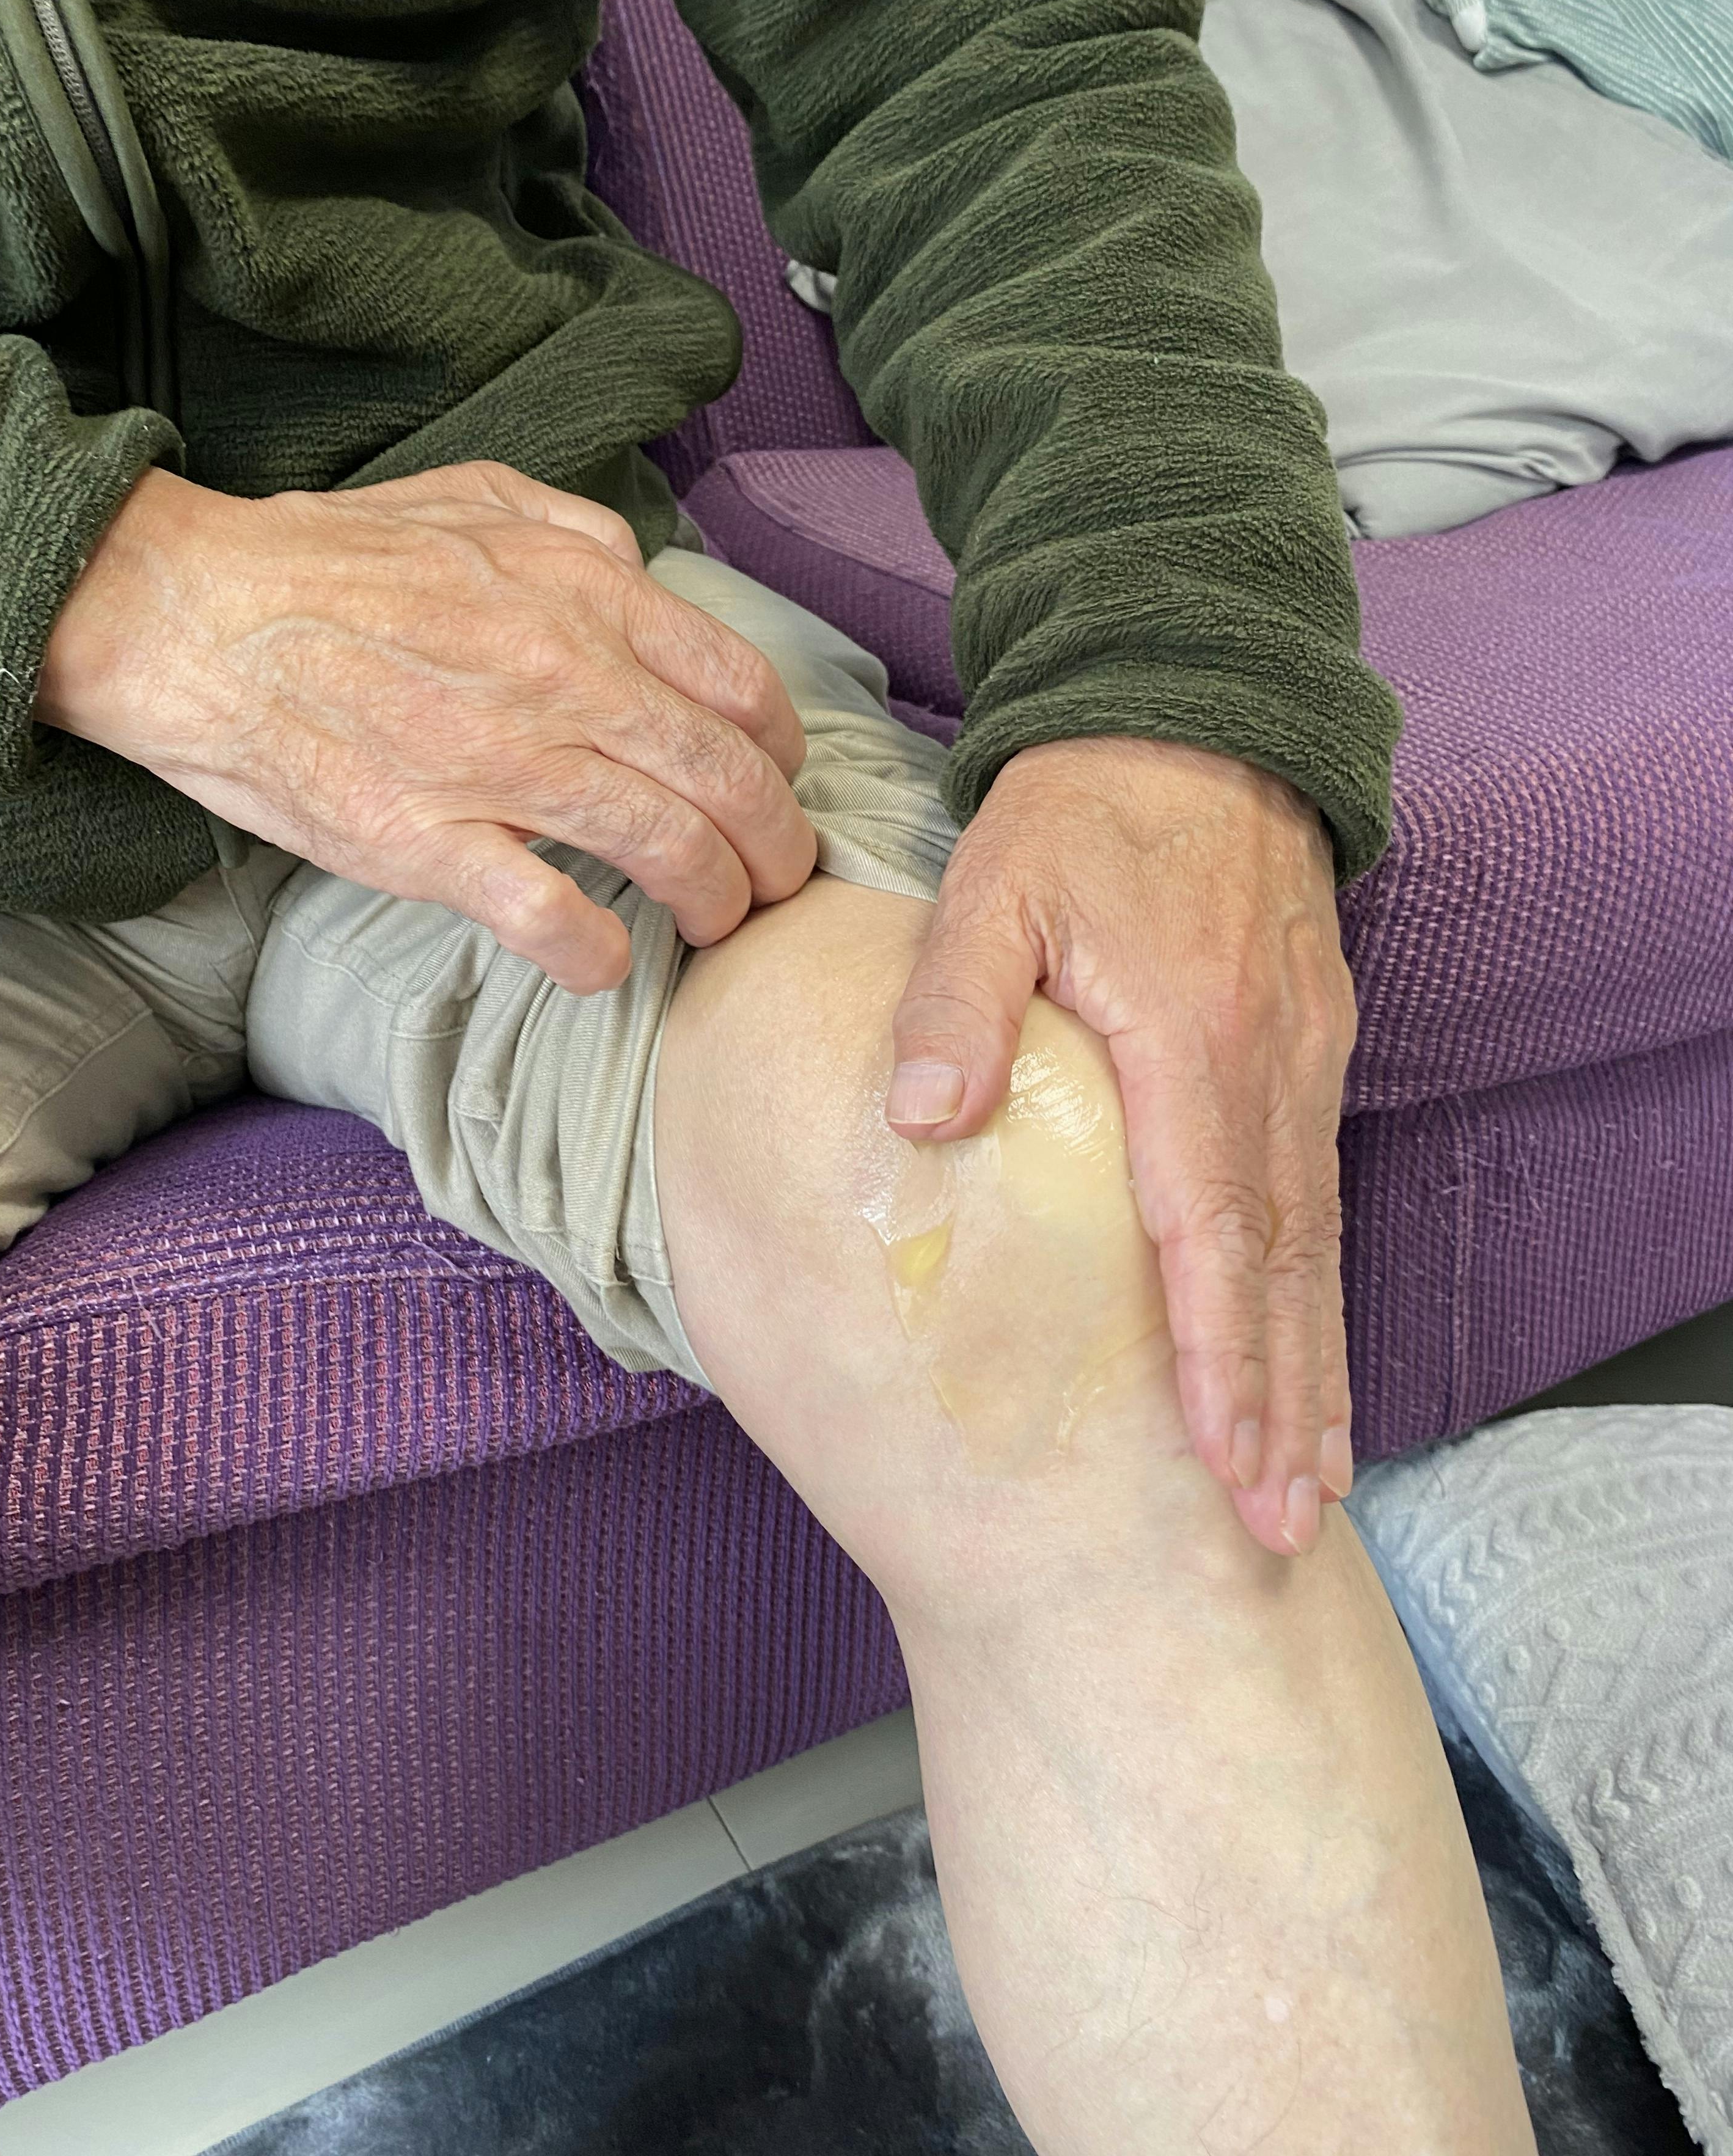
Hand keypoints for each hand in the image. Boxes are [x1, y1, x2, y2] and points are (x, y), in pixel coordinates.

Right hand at [37, 460, 817, 989]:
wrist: (191, 615)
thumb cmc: (326, 559)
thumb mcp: (472, 496)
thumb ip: (578, 529)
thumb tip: (647, 571)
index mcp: (584, 594)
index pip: (743, 688)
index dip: (781, 754)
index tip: (773, 786)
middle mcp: (564, 677)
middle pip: (731, 781)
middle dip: (779, 848)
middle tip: (778, 883)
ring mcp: (499, 764)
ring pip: (672, 849)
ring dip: (717, 903)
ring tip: (715, 925)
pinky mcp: (428, 843)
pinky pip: (554, 917)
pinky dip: (599, 954)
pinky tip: (604, 961)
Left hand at [885, 735, 1357, 1557]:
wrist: (1195, 717)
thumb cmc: (1084, 808)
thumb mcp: (995, 882)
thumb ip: (955, 1000)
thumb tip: (924, 1120)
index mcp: (1190, 1040)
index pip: (1208, 1228)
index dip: (1217, 1350)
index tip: (1221, 1456)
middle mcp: (1267, 1069)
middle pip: (1283, 1265)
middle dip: (1282, 1401)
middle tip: (1282, 1526)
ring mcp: (1301, 1063)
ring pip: (1315, 1245)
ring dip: (1314, 1367)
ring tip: (1310, 1483)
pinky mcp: (1308, 1053)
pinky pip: (1318, 1200)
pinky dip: (1318, 1295)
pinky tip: (1311, 1356)